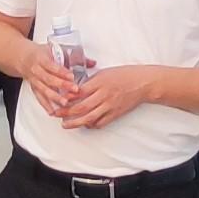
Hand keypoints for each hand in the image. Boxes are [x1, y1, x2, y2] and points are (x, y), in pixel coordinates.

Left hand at [36, 64, 161, 129]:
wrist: (143, 83)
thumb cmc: (124, 75)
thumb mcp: (105, 72)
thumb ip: (90, 81)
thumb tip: (75, 88)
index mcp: (100, 82)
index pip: (79, 92)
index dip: (66, 97)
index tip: (57, 99)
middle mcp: (104, 95)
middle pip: (81, 107)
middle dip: (66, 112)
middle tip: (55, 114)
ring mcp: (110, 106)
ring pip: (89, 118)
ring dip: (75, 122)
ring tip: (65, 125)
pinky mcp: (116, 114)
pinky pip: (100, 122)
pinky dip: (90, 125)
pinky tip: (84, 124)